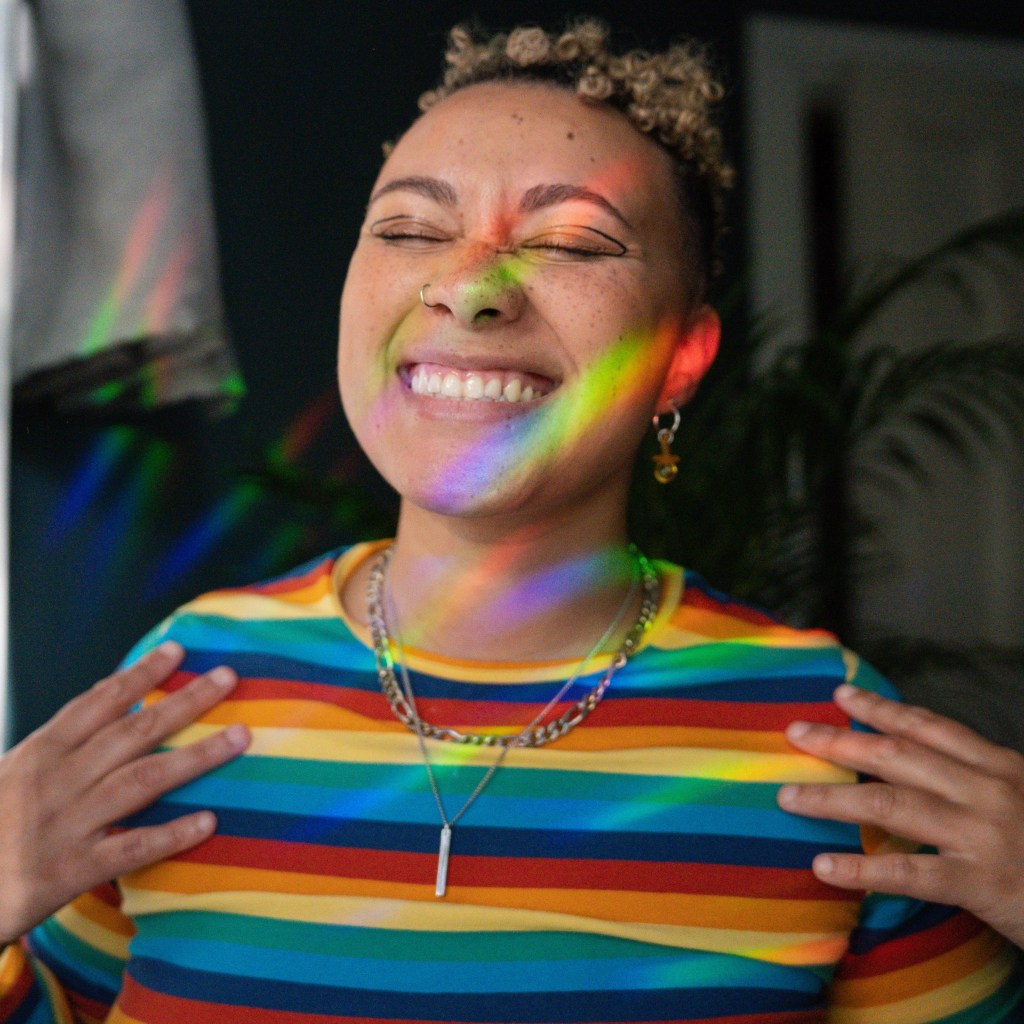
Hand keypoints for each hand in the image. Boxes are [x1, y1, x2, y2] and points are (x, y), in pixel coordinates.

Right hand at [0, 641, 249, 944]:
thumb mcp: (12, 771)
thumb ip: (62, 738)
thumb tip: (113, 694)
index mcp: (40, 753)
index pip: (97, 703)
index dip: (139, 675)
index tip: (177, 651)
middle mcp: (57, 781)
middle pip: (132, 732)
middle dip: (184, 702)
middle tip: (227, 677)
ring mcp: (67, 825)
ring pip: (142, 781)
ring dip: (195, 757)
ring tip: (239, 737)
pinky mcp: (72, 871)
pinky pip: (131, 848)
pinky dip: (171, 834)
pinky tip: (208, 821)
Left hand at [777, 683, 1023, 948]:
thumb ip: (978, 785)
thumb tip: (921, 771)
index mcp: (1001, 768)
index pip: (930, 727)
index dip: (882, 709)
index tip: (841, 694)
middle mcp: (989, 792)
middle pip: (898, 756)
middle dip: (841, 741)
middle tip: (795, 731)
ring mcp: (983, 835)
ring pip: (889, 804)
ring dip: (831, 797)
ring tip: (787, 796)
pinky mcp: (982, 884)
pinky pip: (908, 873)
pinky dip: (861, 867)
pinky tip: (823, 864)